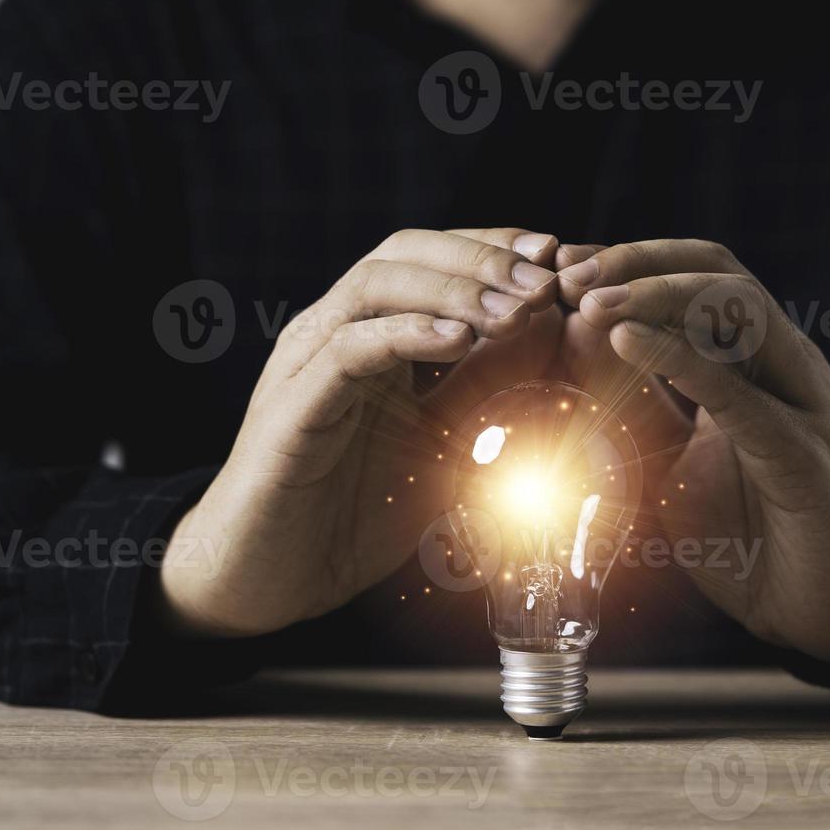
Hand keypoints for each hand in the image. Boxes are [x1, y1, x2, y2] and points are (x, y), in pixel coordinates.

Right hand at [156, 227, 561, 636]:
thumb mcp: (444, 442)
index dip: (497, 248)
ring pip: (375, 285)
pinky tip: (457, 340)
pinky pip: (346, 350)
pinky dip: (404, 335)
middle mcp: (334, 334)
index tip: (561, 257)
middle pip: (405, 252)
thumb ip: (487, 390)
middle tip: (547, 279)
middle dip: (483, 257)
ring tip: (516, 309)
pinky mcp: (291, 408)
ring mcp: (306, 363)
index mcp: (371, 335)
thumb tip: (552, 340)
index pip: (435, 258)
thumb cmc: (352, 514)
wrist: (268, 581)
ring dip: (453, 289)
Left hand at [556, 240, 829, 662]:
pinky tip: (628, 343)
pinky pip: (740, 394)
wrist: (822, 614)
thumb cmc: (750, 536)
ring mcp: (802, 402)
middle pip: (718, 271)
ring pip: (738, 309)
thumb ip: (632, 399)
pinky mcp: (804, 455)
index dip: (628, 261)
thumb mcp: (669, 457)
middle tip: (567, 273)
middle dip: (637, 261)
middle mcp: (786, 365)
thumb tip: (576, 338)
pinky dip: (680, 360)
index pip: (695, 276)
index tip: (559, 265)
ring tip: (591, 302)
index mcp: (757, 360)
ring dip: (657, 295)